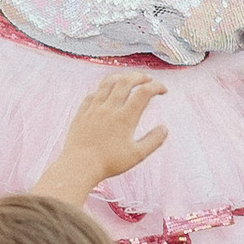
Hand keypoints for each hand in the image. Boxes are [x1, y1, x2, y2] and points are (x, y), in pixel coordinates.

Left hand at [39, 73, 168, 199]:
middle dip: (139, 77)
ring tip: (128, 79)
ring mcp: (93, 109)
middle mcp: (109, 109)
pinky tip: (105, 93)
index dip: (156, 87)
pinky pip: (92, 94)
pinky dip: (102, 89)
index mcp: (125, 118)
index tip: (163, 90)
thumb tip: (164, 128)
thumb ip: (153, 141)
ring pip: (107, 83)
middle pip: (126, 81)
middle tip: (148, 79)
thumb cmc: (109, 163)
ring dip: (120, 77)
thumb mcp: (137, 155)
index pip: (144, 92)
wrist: (79, 167)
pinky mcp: (81, 114)